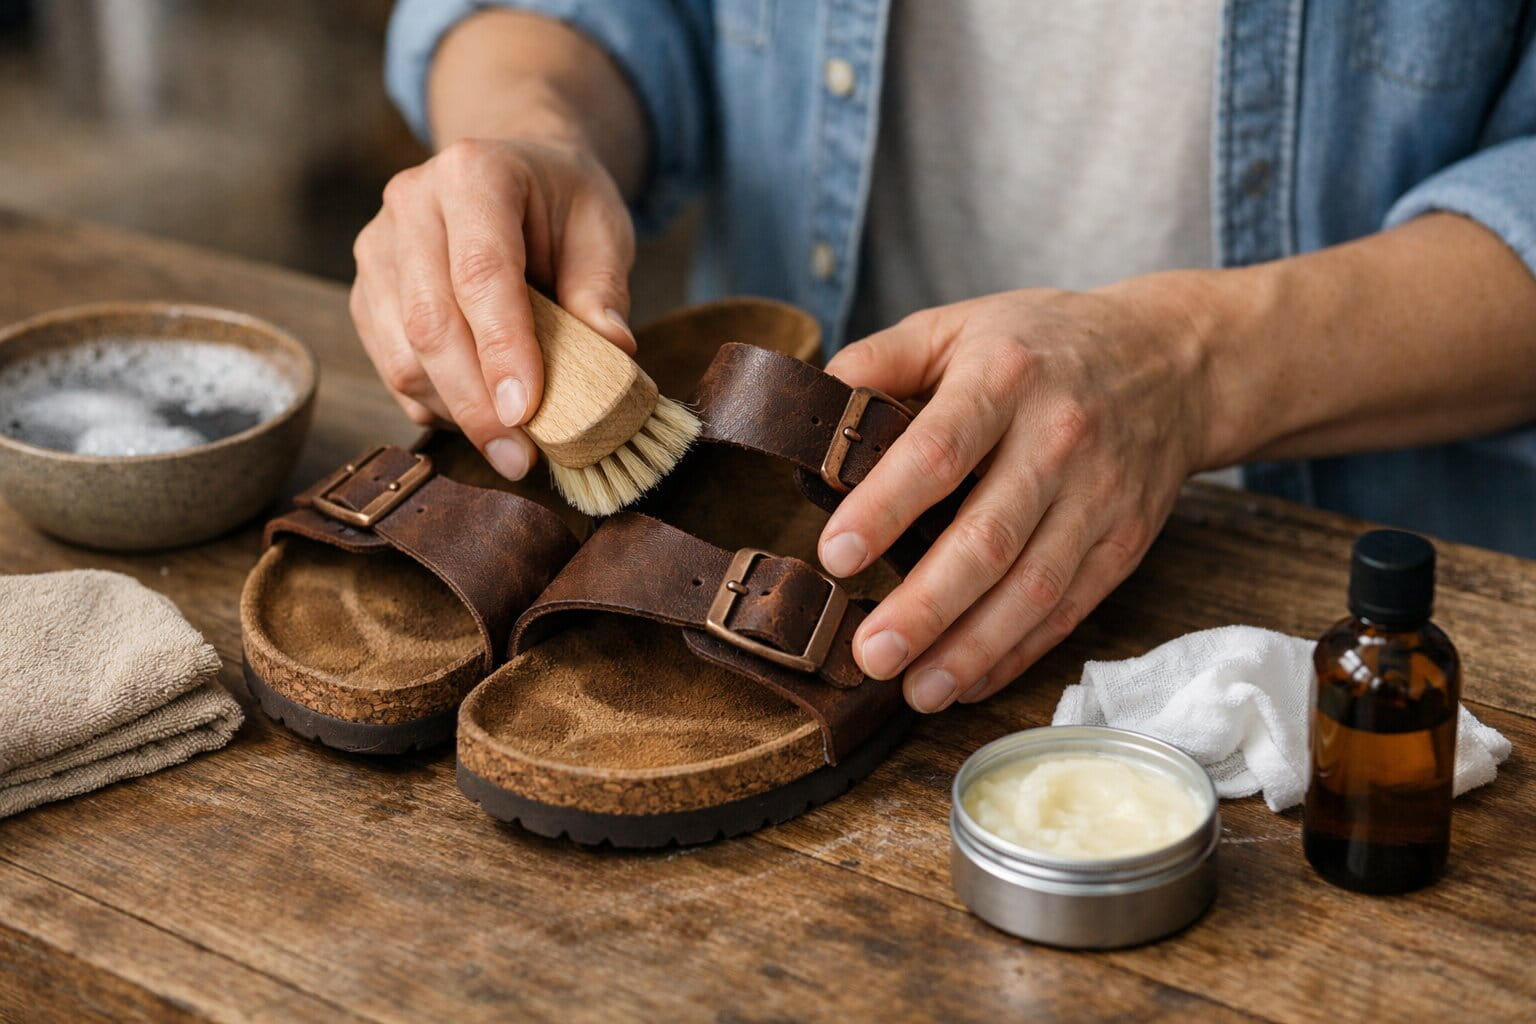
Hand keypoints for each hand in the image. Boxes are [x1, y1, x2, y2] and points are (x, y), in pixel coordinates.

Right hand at [350, 136, 635, 478]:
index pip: (481, 273)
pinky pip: (392, 366)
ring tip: (510, 445)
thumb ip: (603, 290)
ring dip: (455, 413)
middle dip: (476, 403)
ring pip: (402, 354)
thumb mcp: (602, 229)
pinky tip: (480, 419)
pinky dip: (436, 406)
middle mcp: (411, 204)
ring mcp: (379, 249)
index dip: (503, 350)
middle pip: (431, 322)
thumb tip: (612, 354)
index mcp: (473, 174)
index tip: (527, 412)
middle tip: (519, 458)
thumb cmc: (563, 204)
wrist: (514, 174)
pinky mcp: (367, 292)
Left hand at [819, 282, 1213, 711]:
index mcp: (1004, 378)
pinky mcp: (1123, 542)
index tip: (835, 555)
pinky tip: (968, 681)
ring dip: (971, 648)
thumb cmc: (1039, 347)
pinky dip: (1017, 654)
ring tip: (915, 691)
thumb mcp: (955, 325)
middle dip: (926, 605)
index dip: (885, 506)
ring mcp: (1098, 497)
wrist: (1172, 362)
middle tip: (868, 653)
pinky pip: (1068, 610)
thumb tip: (810, 411)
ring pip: (1033, 588)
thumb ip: (878, 361)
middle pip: (989, 536)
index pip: (939, 449)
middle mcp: (1058, 439)